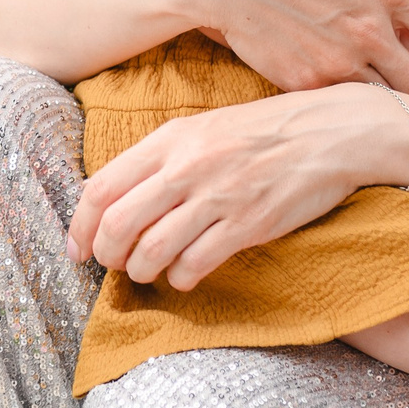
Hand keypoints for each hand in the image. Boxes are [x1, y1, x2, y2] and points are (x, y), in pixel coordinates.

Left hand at [67, 82, 395, 289]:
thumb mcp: (202, 128)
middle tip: (114, 265)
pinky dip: (182, 278)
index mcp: (168, 140)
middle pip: (117, 225)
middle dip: (107, 255)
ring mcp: (216, 196)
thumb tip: (117, 195)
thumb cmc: (262, 131)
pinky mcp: (247, 224)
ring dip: (141, 271)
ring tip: (149, 272)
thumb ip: (161, 158)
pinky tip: (185, 276)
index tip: (78, 250)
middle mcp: (185, 167)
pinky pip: (195, 264)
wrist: (330, 132)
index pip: (100, 188)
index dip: (80, 227)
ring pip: (151, 251)